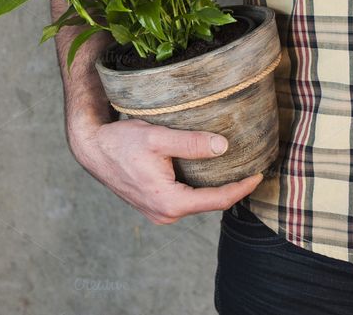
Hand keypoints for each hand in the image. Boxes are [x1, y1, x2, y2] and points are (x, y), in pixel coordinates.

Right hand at [67, 115, 263, 224]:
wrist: (93, 148)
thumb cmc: (121, 142)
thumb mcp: (157, 137)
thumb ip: (191, 143)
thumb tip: (223, 146)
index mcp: (169, 202)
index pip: (217, 201)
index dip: (241, 188)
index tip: (259, 175)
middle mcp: (165, 214)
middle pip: (209, 204)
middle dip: (231, 188)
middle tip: (251, 168)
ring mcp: (158, 212)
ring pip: (196, 202)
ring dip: (214, 187)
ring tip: (234, 168)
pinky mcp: (153, 205)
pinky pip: (184, 199)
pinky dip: (198, 187)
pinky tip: (206, 171)